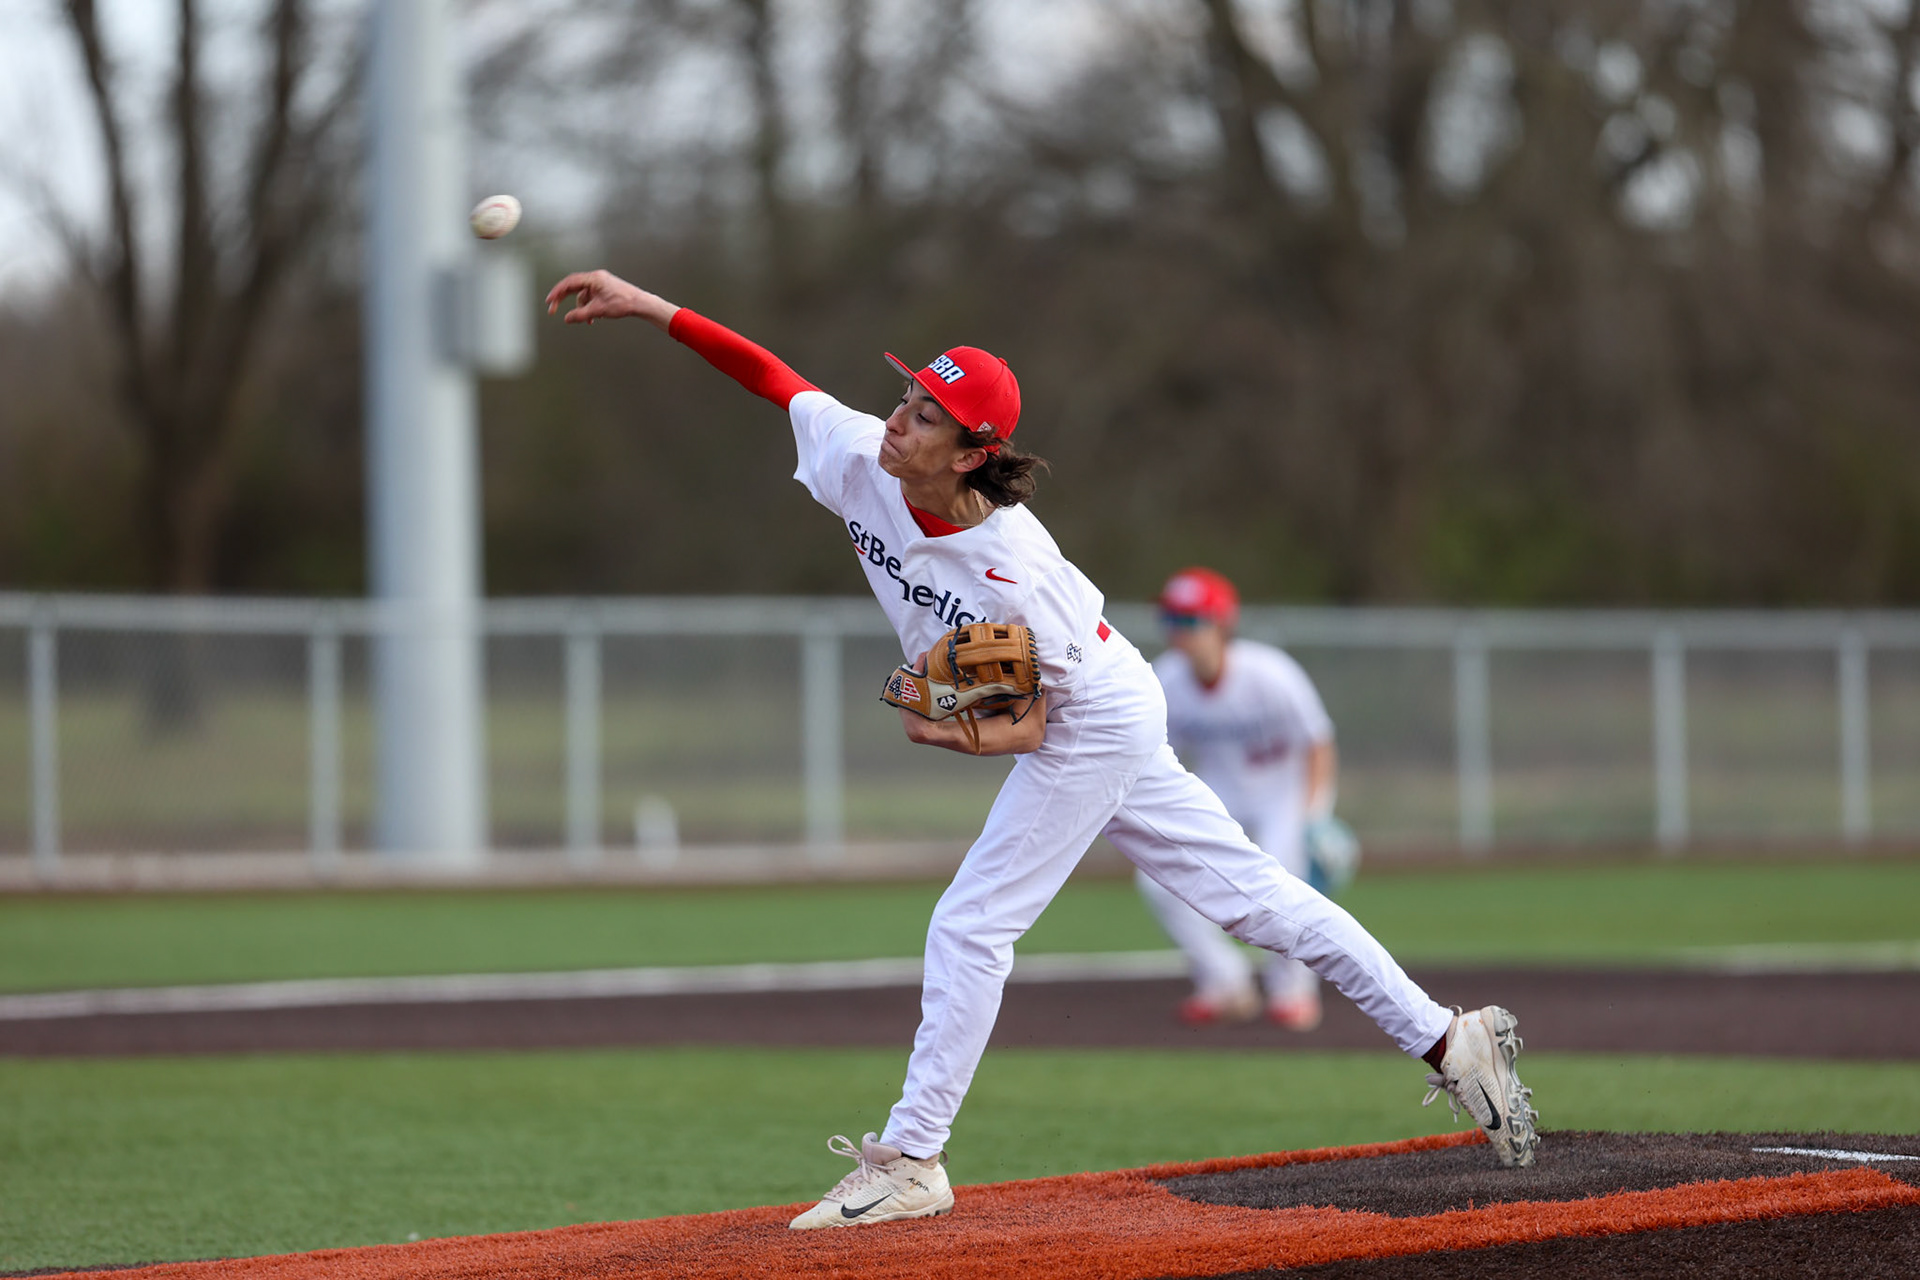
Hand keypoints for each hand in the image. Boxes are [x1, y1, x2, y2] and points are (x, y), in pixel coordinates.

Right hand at [544, 270, 678, 330]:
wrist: (640, 303)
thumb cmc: (622, 303)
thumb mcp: (598, 311)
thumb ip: (581, 315)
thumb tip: (567, 319)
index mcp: (593, 278)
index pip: (569, 282)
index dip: (557, 292)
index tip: (549, 301)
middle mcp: (596, 278)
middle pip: (573, 287)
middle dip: (563, 299)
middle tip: (553, 309)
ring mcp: (601, 283)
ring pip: (583, 295)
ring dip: (581, 308)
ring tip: (587, 321)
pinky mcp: (605, 289)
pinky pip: (591, 297)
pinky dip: (590, 308)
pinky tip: (594, 319)